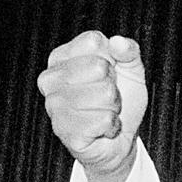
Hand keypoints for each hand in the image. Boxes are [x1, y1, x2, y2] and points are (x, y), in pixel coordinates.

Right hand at [38, 31, 148, 181]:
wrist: (118, 140)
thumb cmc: (120, 101)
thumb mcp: (130, 70)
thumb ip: (128, 51)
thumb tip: (118, 42)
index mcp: (62, 57)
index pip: (93, 41)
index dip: (112, 58)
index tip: (108, 72)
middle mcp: (51, 79)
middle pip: (99, 67)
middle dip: (113, 84)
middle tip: (107, 96)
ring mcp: (54, 106)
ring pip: (104, 94)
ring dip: (113, 107)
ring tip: (104, 111)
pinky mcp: (64, 130)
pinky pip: (103, 119)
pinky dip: (111, 125)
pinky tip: (102, 128)